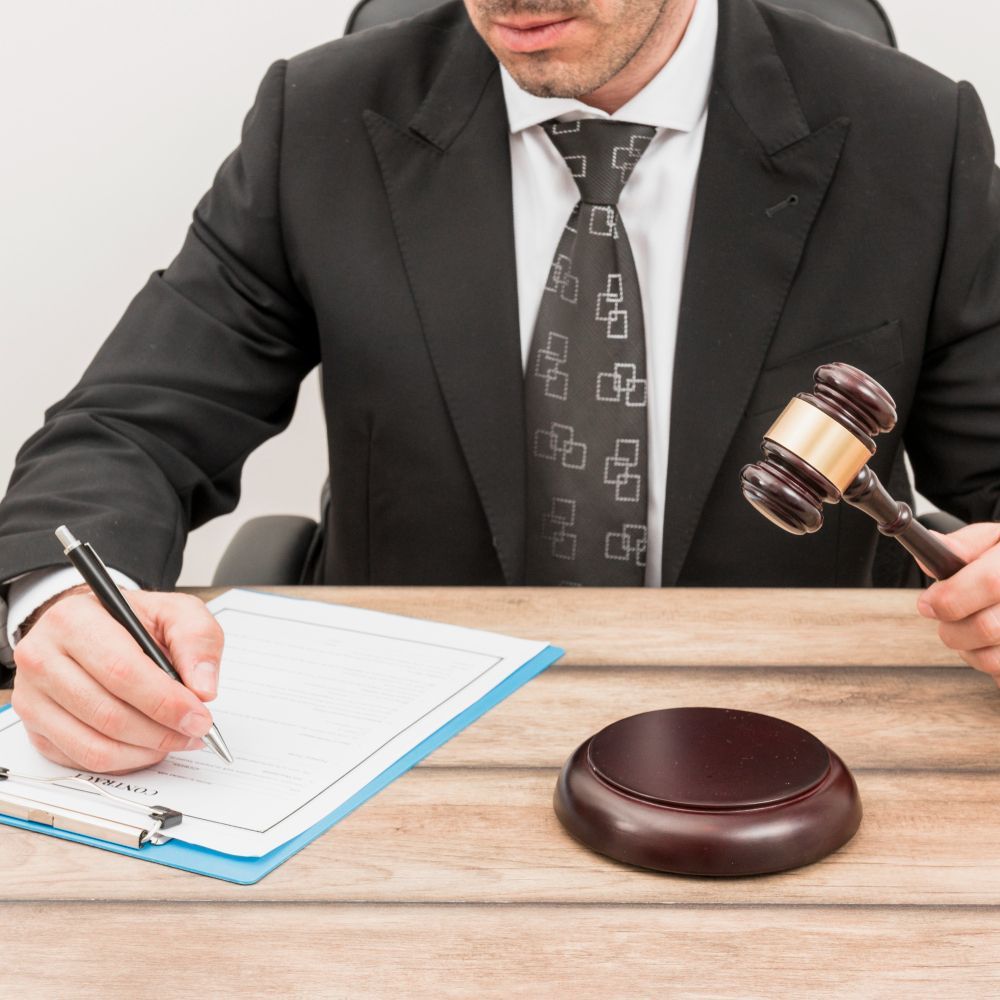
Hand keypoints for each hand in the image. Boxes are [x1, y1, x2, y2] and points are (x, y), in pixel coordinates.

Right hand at [11, 588, 223, 773]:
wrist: (95, 625)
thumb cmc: (134, 620)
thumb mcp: (175, 612)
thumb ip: (197, 640)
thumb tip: (203, 688)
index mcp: (74, 619)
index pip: (121, 671)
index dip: (165, 701)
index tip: (199, 716)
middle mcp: (41, 657)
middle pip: (108, 714)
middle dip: (161, 732)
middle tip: (195, 732)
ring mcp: (31, 696)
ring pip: (94, 745)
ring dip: (145, 751)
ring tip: (176, 739)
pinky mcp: (34, 726)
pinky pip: (82, 760)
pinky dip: (124, 760)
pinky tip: (148, 744)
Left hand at [917, 522, 999, 684]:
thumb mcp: (995, 541)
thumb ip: (964, 546)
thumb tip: (930, 556)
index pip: (991, 583)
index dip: (952, 596)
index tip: (927, 603)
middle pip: (988, 627)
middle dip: (952, 628)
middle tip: (943, 617)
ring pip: (992, 658)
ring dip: (966, 647)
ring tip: (966, 628)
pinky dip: (985, 661)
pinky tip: (987, 643)